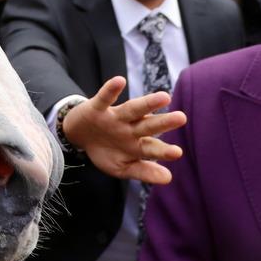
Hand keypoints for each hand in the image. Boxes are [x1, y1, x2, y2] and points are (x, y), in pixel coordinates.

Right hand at [61, 77, 186, 184]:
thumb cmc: (106, 151)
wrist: (78, 136)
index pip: (152, 148)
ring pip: (133, 109)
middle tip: (182, 118)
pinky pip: (104, 98)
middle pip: (148, 125)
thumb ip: (143, 172)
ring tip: (164, 97)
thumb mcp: (121, 167)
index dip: (163, 151)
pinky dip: (110, 90)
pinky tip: (119, 81)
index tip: (177, 153)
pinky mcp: (97, 108)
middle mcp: (130, 128)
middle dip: (163, 122)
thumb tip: (168, 178)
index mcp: (137, 144)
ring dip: (147, 103)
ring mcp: (114, 117)